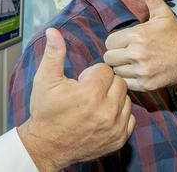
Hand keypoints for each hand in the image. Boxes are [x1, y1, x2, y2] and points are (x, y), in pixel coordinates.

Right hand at [18, 28, 134, 170]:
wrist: (47, 146)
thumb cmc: (46, 112)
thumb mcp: (45, 80)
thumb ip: (54, 54)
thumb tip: (54, 31)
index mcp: (91, 93)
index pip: (106, 70)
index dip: (92, 73)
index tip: (82, 82)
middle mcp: (107, 111)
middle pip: (119, 82)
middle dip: (105, 83)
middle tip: (89, 91)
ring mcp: (114, 127)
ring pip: (126, 100)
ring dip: (114, 98)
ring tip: (96, 103)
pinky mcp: (118, 139)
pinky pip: (130, 118)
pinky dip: (120, 115)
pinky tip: (104, 115)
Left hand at [103, 0, 176, 110]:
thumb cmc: (176, 35)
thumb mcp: (163, 14)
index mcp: (138, 35)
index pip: (109, 42)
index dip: (116, 41)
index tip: (126, 41)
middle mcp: (137, 54)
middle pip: (109, 57)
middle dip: (116, 55)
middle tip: (127, 53)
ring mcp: (142, 71)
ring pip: (116, 71)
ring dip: (121, 67)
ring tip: (132, 62)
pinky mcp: (146, 85)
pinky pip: (125, 83)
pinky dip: (129, 79)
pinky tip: (138, 72)